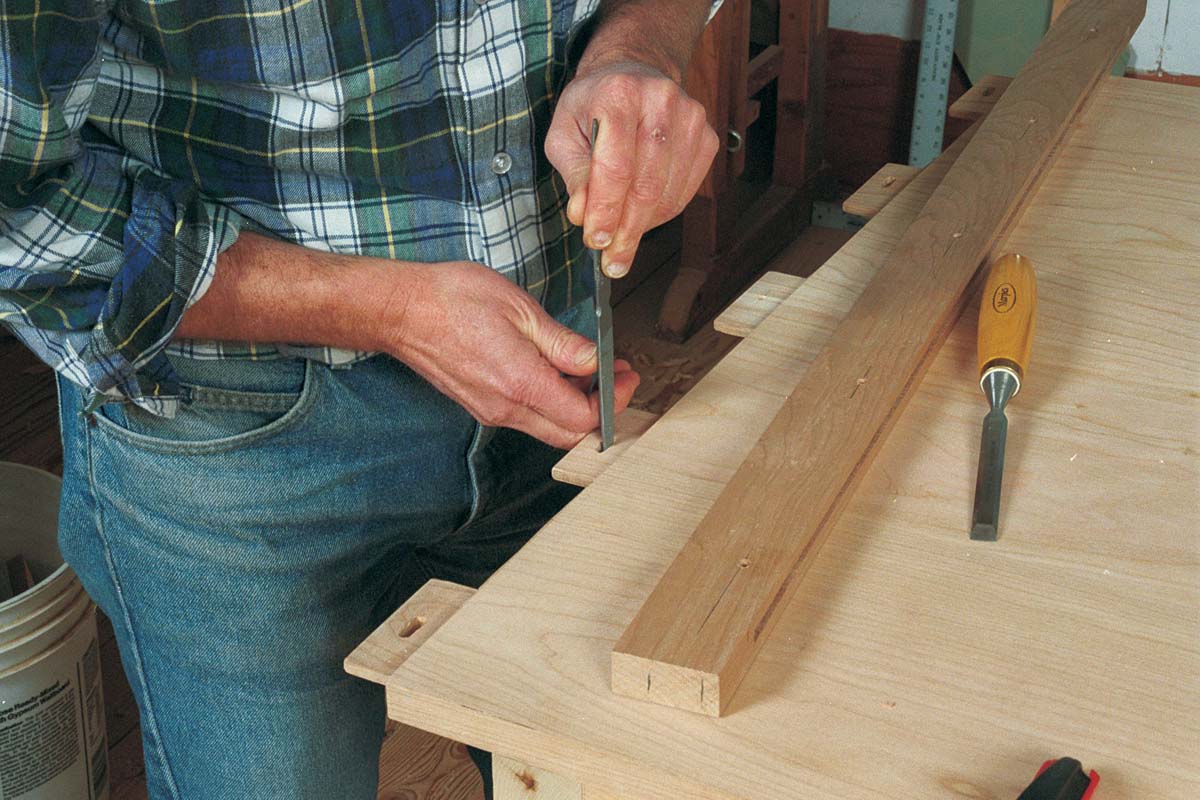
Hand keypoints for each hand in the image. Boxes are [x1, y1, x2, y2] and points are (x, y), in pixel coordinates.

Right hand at [385, 261, 639, 448]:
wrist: (401, 310)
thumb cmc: (453, 298)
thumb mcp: (520, 309)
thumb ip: (563, 343)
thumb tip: (596, 362)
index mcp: (520, 383)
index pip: (582, 417)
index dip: (613, 400)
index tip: (626, 375)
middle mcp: (505, 408)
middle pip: (569, 434)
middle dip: (601, 410)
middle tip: (617, 378)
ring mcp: (490, 411)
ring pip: (548, 428)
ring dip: (576, 406)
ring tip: (590, 369)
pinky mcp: (481, 405)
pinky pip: (527, 416)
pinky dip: (551, 401)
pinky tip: (557, 371)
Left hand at [546, 61, 718, 278]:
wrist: (633, 72)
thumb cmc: (593, 106)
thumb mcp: (564, 132)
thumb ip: (572, 172)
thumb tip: (583, 214)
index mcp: (619, 95)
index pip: (616, 168)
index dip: (606, 211)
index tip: (596, 242)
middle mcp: (661, 102)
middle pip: (646, 186)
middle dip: (626, 231)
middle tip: (612, 260)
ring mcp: (691, 119)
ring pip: (668, 194)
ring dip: (642, 227)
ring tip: (621, 240)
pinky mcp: (706, 137)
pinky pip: (685, 192)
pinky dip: (661, 214)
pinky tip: (641, 218)